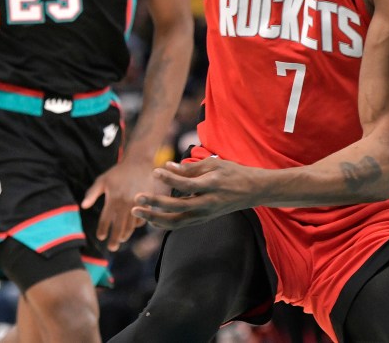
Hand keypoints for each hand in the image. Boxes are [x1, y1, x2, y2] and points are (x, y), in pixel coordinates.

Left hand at [82, 157, 162, 250]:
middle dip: (115, 238)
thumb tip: (84, 206)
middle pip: (119, 226)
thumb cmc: (118, 172)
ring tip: (122, 240)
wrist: (139, 162)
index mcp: (113, 199)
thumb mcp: (102, 180)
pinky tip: (133, 228)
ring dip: (126, 234)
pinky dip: (137, 224)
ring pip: (131, 224)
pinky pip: (142, 217)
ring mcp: (137, 203)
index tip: (100, 237)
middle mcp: (125, 203)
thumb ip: (92, 193)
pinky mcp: (147, 202)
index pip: (106, 220)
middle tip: (112, 248)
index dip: (103, 229)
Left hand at [132, 158, 259, 229]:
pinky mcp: (202, 220)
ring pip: (176, 222)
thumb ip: (190, 167)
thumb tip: (167, 167)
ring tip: (137, 210)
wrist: (252, 191)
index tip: (154, 172)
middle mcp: (207, 204)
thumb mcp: (215, 164)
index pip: (187, 185)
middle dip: (155, 204)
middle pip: (177, 208)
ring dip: (154, 217)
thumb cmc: (233, 173)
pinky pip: (179, 224)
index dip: (170, 179)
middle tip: (136, 198)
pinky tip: (150, 217)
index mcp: (212, 186)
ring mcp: (205, 215)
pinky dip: (163, 222)